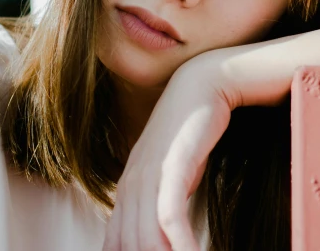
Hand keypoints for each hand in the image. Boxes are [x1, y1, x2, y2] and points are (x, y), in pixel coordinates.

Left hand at [102, 55, 234, 250]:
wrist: (203, 83)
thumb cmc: (193, 130)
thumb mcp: (174, 171)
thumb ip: (163, 200)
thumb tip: (167, 230)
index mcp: (128, 186)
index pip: (116, 242)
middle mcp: (132, 183)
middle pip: (128, 246)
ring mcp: (149, 174)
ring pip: (145, 239)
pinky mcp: (172, 166)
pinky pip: (170, 218)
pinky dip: (182, 246)